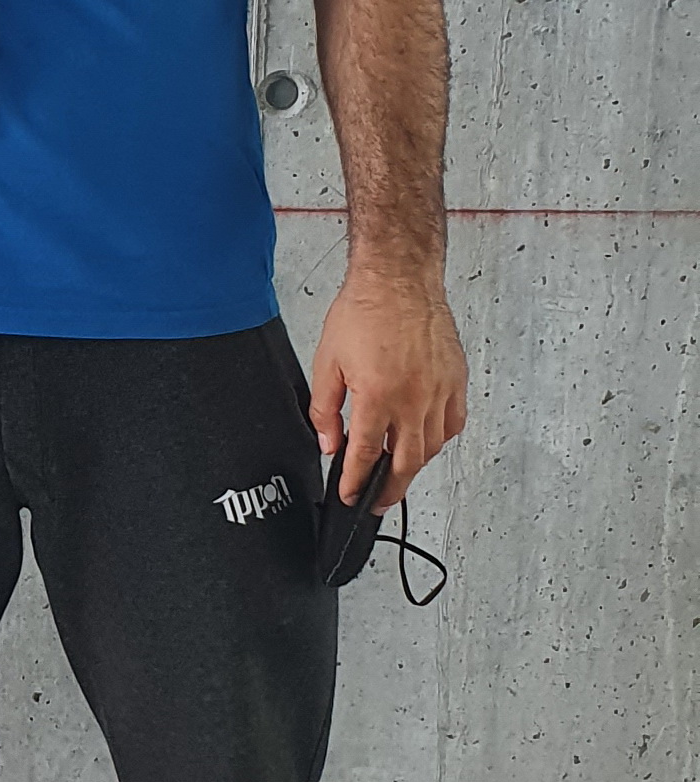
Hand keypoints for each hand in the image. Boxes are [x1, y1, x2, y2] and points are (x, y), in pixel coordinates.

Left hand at [310, 267, 466, 507]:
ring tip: (397, 472)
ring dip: (413, 466)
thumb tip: (329, 444)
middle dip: (388, 490)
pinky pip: (453, 424)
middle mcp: (413, 399)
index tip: (349, 495)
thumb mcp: (327, 363)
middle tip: (377, 502)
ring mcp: (439, 392)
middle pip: (404, 463)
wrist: (399, 279)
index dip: (354, 482)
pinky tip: (425, 441)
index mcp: (377, 396)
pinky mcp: (456, 381)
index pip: (364, 456)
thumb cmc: (364, 311)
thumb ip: (325, 410)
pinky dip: (439, 440)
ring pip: (431, 448)